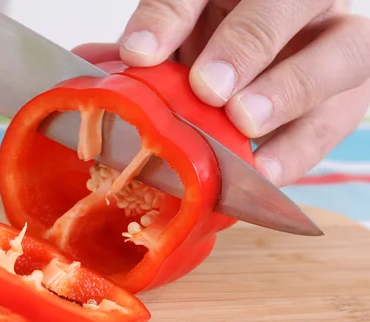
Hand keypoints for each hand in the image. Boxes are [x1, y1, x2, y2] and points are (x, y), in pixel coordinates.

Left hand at [72, 0, 369, 186]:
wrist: (268, 60)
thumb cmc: (218, 43)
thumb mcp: (187, 32)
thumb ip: (158, 37)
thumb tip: (110, 57)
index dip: (173, 17)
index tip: (139, 53)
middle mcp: (304, 5)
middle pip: (295, 2)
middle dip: (250, 44)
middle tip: (209, 87)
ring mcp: (335, 45)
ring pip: (344, 55)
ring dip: (289, 92)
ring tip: (246, 122)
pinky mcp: (347, 98)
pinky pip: (335, 122)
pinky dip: (298, 150)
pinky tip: (265, 170)